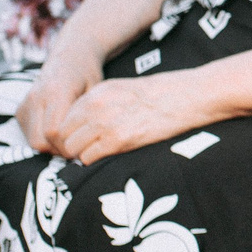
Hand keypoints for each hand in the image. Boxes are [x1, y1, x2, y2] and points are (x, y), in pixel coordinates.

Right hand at [18, 46, 104, 156]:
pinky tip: (59, 133)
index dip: (67, 146)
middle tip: (77, 149)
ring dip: (50, 147)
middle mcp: (36, 97)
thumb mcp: (96, 93)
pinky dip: (43, 139)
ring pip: (32, 141)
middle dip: (58, 150)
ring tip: (69, 140)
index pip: (53, 132)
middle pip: (39, 140)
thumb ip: (88, 117)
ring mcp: (25, 103)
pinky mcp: (20, 110)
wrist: (71, 57)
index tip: (83, 149)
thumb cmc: (88, 75)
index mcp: (56, 92)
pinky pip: (27, 134)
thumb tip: (89, 146)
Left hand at [54, 74, 209, 164]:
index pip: (64, 118)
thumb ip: (101, 103)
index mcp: (97, 93)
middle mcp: (95, 106)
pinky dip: (93, 161)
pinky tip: (107, 157)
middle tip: (83, 152)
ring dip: (81, 155)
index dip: (68, 133)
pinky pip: (88, 158)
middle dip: (70, 146)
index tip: (78, 141)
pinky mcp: (118, 140)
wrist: (188, 96)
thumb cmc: (162, 94)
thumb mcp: (124, 89)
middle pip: (63, 134)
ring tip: (95, 156)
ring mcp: (105, 123)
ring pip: (72, 148)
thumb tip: (86, 123)